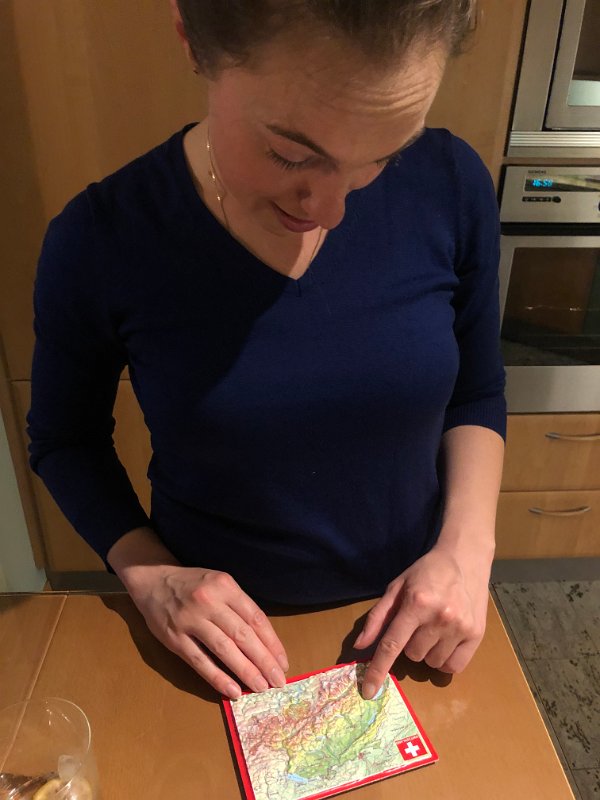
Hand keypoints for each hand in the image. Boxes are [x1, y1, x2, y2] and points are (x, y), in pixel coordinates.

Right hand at [123, 563, 288, 699]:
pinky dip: (218, 678)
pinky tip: (233, 690)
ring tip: (261, 687)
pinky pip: (200, 661)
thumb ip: (239, 606)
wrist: (152, 579)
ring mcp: (190, 620)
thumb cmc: (193, 583)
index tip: (283, 662)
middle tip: (278, 681)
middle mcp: (209, 601)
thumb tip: (264, 641)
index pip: (256, 618)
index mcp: (225, 586)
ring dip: (246, 671)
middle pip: (243, 635)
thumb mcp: (219, 582)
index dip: (272, 643)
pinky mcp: (174, 638)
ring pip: (224, 650)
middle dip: (264, 661)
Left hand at [353, 543, 490, 698]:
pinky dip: (445, 659)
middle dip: (410, 643)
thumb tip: (360, 646)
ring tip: (434, 627)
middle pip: (412, 655)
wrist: (464, 559)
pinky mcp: (476, 635)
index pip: (392, 645)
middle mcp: (439, 617)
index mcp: (415, 604)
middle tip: (418, 623)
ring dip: (428, 651)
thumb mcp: (396, 588)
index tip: (368, 692)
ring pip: (432, 663)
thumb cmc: (424, 573)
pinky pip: (453, 667)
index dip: (378, 670)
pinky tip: (447, 640)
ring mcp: (460, 627)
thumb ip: (377, 618)